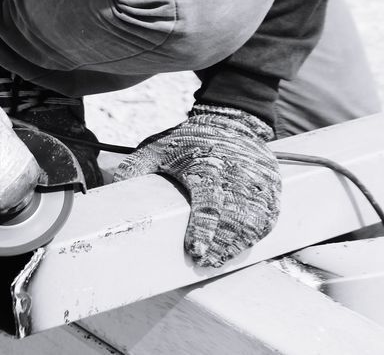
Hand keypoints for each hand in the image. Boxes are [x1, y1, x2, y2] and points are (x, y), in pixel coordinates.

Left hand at [114, 104, 280, 266]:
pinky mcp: (270, 186)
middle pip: (234, 219)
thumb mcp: (157, 148)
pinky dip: (256, 234)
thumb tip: (112, 188)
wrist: (231, 120)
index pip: (209, 204)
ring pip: (254, 221)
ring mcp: (257, 181)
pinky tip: (242, 245)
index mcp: (208, 166)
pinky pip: (269, 216)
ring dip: (238, 244)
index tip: (194, 252)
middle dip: (220, 246)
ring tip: (219, 259)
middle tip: (204, 263)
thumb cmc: (190, 140)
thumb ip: (135, 167)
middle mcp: (237, 174)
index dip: (202, 231)